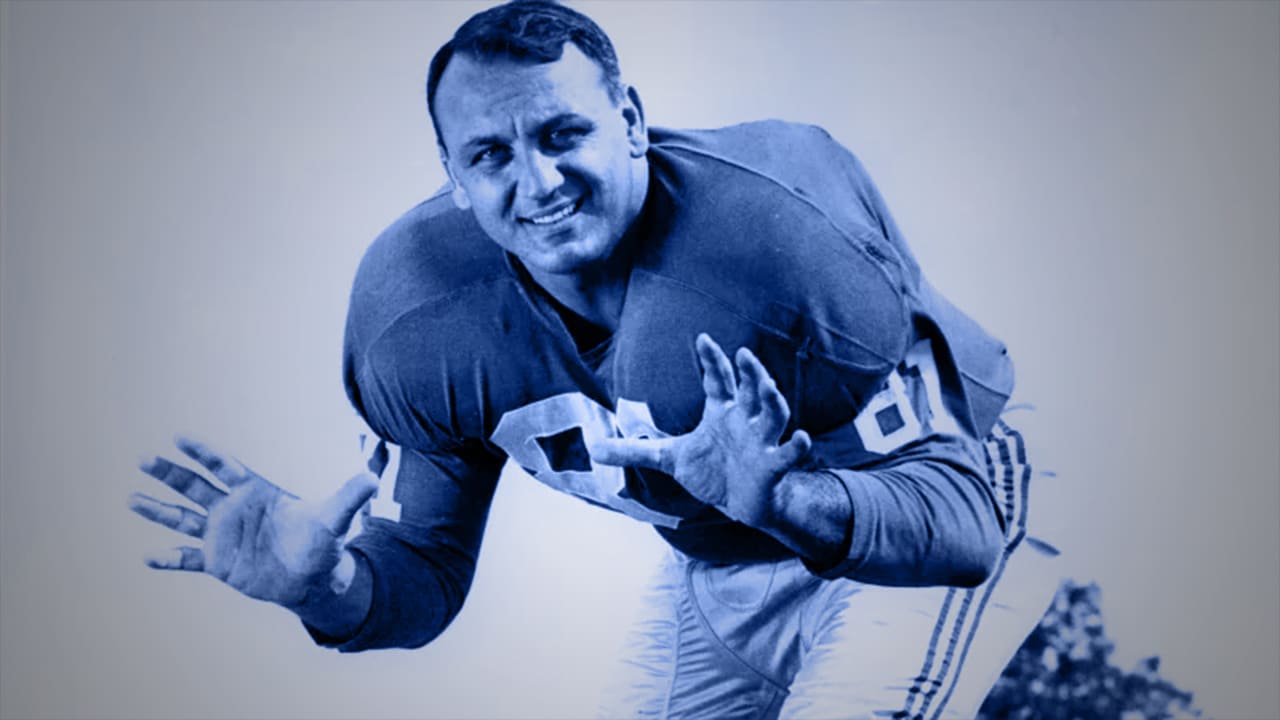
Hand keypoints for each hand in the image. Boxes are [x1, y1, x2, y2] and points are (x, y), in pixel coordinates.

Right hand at [130, 436, 376, 610]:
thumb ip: (350, 496)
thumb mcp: (336, 518)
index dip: (203, 454)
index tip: (180, 438)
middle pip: (195, 486)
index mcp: (256, 492)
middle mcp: (234, 510)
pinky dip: (170, 558)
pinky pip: (189, 559)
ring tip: (132, 499)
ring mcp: (223, 535)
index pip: (225, 467)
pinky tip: (148, 558)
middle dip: (171, 473)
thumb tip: (374, 478)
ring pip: (184, 518)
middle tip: (144, 459)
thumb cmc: (322, 542)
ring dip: (159, 510)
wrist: (313, 576)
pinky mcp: (219, 562)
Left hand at [590, 333, 810, 527]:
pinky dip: (797, 446)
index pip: (718, 379)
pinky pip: (788, 453)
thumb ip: (634, 450)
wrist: (741, 504)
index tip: (702, 339)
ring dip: (772, 400)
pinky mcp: (773, 466)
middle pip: (751, 389)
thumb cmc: (712, 472)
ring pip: (774, 414)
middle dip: (750, 372)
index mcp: (722, 411)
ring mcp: (761, 441)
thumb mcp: (669, 459)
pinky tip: (802, 438)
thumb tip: (592, 447)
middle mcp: (744, 420)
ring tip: (766, 385)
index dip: (712, 360)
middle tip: (743, 354)